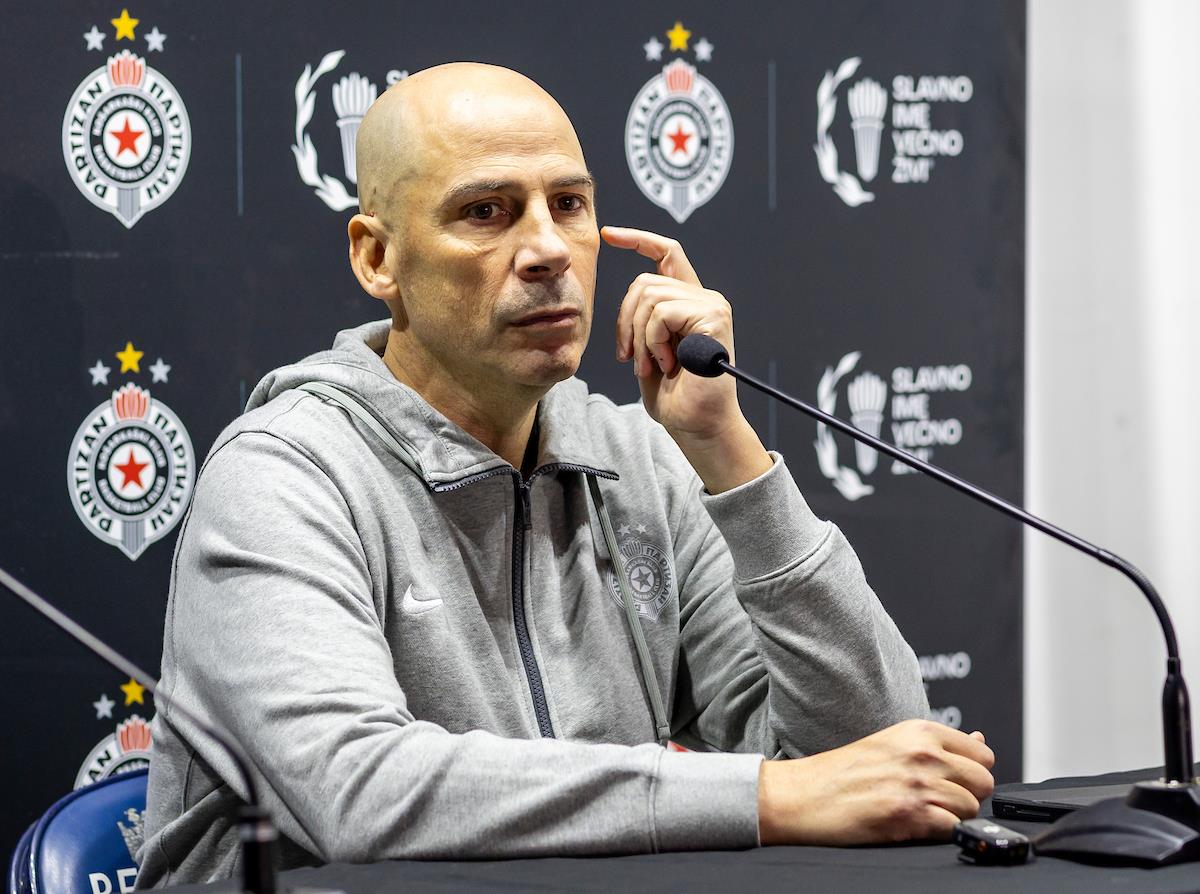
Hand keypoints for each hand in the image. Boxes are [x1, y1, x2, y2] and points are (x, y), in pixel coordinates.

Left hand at [602, 226, 770, 491]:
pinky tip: (668, 363)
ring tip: (653, 365)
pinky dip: (653, 341)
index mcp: (688, 302)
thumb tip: (627, 300)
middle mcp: (704, 297)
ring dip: (640, 338)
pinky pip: (662, 313)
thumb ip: (641, 320)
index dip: (637, 239)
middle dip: (626, 321)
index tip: (608, 234)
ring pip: (650, 298)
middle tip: (631, 358)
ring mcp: (711, 305)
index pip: (666, 254)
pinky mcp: (713, 316)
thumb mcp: (646, 351)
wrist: (696, 424)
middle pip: (643, 282)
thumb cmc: (674, 397)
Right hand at [757, 719, 995, 845]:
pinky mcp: (909, 815)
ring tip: (920, 814)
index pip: (983, 754)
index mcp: (920, 730)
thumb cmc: (843, 771)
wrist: (804, 795)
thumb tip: (982, 739)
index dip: (971, 773)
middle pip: (983, 782)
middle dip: (968, 796)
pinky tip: (914, 827)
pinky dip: (940, 833)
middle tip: (938, 801)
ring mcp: (917, 784)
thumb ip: (939, 744)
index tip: (952, 782)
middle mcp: (923, 753)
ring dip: (952, 817)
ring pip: (971, 808)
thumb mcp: (893, 743)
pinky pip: (953, 829)